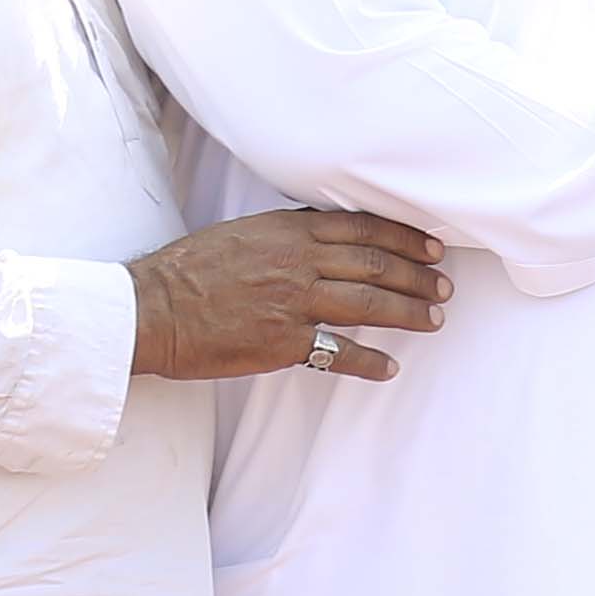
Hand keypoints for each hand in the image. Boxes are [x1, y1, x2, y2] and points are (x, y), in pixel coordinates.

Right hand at [128, 207, 452, 380]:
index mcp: (288, 230)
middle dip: (417, 277)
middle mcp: (298, 262)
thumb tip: (328, 236)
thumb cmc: (189, 269)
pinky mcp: (282, 343)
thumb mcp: (243, 233)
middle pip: (376, 265)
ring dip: (408, 313)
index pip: (363, 228)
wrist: (151, 307)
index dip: (405, 239)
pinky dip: (370, 361)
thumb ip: (288, 234)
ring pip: (369, 304)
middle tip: (443, 288)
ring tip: (433, 321)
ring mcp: (293, 303)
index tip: (433, 249)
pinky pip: (339, 352)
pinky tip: (389, 367)